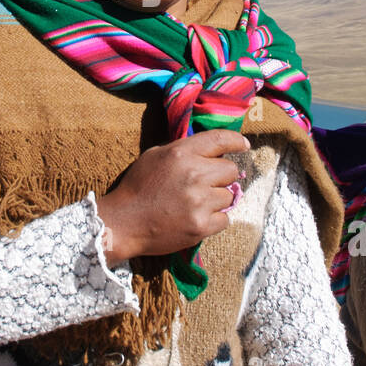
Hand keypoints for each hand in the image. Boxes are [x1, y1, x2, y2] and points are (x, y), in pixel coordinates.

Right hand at [96, 129, 247, 267]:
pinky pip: (225, 219)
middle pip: (231, 170)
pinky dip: (214, 220)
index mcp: (181, 153)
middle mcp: (194, 175)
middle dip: (220, 176)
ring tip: (195, 204)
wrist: (123, 223)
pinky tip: (196, 218)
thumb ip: (183, 150)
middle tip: (204, 184)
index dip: (236, 141)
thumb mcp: (155, 156)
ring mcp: (199, 202)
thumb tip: (211, 149)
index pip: (220, 139)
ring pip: (229, 196)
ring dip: (217, 200)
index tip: (243, 146)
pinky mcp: (201, 226)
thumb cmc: (137, 187)